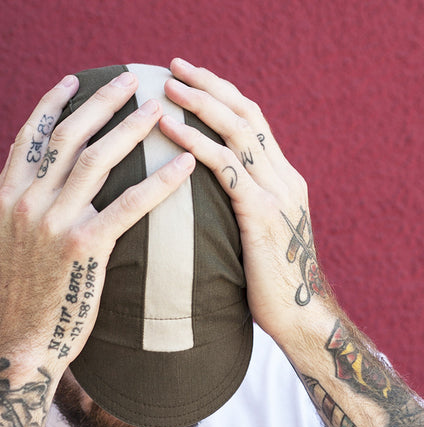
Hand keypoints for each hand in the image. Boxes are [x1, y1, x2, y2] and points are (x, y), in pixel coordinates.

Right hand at [0, 71, 194, 370]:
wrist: (20, 341)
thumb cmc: (17, 296)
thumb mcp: (0, 242)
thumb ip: (12, 207)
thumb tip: (22, 179)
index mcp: (6, 197)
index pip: (30, 136)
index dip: (52, 104)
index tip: (75, 81)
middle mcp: (25, 202)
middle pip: (66, 136)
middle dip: (100, 102)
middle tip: (131, 80)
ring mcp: (52, 223)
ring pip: (96, 159)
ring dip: (130, 128)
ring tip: (158, 109)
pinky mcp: (83, 247)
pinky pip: (129, 205)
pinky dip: (159, 181)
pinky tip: (183, 165)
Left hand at [161, 58, 326, 342]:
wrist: (299, 317)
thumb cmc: (269, 282)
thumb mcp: (257, 234)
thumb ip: (242, 207)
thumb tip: (208, 199)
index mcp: (282, 179)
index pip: (252, 122)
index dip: (222, 95)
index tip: (191, 79)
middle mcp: (284, 177)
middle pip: (246, 114)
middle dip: (210, 86)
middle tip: (175, 67)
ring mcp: (277, 194)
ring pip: (239, 133)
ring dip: (202, 105)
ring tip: (168, 88)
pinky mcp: (263, 216)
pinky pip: (228, 169)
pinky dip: (199, 146)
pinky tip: (172, 133)